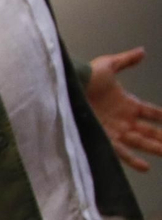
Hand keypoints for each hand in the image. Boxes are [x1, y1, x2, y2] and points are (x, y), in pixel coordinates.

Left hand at [86, 47, 161, 171]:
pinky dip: (133, 159)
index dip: (161, 116)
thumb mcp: (108, 65)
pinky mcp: (103, 137)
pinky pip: (121, 151)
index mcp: (126, 103)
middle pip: (147, 131)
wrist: (66, 87)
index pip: (149, 112)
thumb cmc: (84, 76)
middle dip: (160, 137)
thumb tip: (142, 51)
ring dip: (153, 148)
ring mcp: (114, 130)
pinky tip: (145, 167)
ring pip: (139, 142)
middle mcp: (122, 119)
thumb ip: (126, 60)